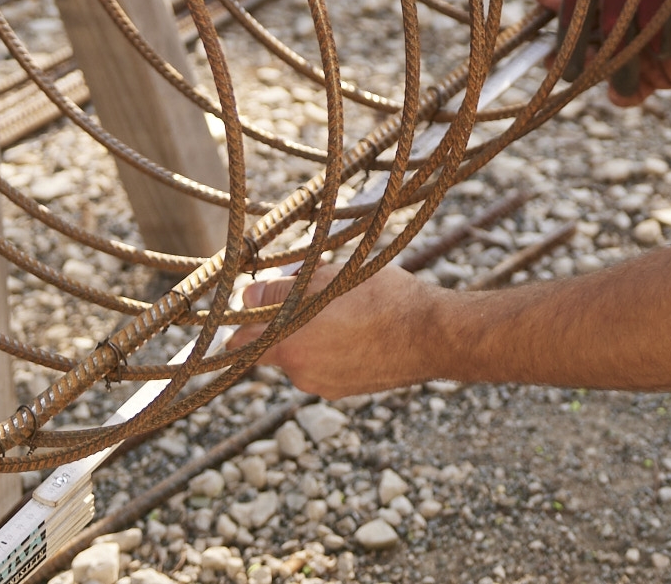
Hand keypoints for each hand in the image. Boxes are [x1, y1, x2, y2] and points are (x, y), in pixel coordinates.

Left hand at [248, 267, 443, 400]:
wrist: (430, 335)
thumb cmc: (380, 300)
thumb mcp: (326, 280)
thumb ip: (279, 291)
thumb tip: (247, 295)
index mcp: (289, 347)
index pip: (241, 343)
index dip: (239, 323)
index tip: (244, 306)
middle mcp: (301, 374)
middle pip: (275, 344)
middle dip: (284, 319)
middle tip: (307, 289)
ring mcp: (326, 385)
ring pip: (303, 353)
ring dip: (311, 332)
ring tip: (342, 304)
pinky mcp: (348, 389)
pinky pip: (327, 364)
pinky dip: (333, 346)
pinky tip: (358, 325)